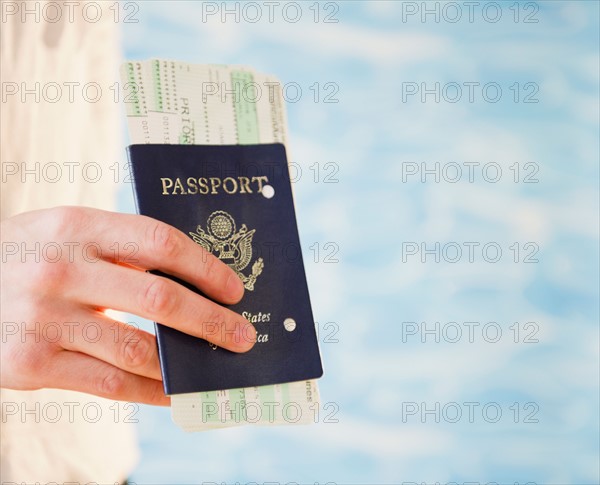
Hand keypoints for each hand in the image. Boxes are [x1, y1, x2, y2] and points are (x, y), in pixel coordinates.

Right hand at [0, 207, 255, 404]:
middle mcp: (62, 269)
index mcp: (77, 227)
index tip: (235, 289)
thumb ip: (120, 249)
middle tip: (243, 337)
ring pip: (138, 348)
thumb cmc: (30, 258)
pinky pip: (109, 383)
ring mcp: (44, 318)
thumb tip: (194, 282)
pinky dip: (151, 390)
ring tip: (215, 367)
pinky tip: (174, 391)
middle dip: (211, 321)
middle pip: (158, 297)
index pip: (160, 242)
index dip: (205, 267)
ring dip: (185, 363)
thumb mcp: (66, 234)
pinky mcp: (30, 364)